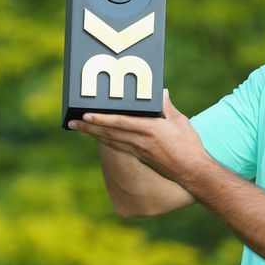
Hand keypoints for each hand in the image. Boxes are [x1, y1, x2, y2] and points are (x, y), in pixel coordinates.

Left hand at [68, 89, 210, 180]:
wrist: (192, 171)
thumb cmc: (189, 145)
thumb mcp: (180, 121)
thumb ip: (167, 106)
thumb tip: (161, 92)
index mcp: (150, 129)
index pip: (119, 122)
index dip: (101, 118)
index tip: (86, 115)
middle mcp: (140, 141)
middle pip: (109, 133)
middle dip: (88, 127)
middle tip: (71, 122)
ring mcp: (138, 152)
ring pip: (110, 141)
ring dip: (93, 134)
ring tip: (79, 128)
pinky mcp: (140, 158)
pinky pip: (118, 147)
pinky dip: (106, 141)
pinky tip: (100, 138)